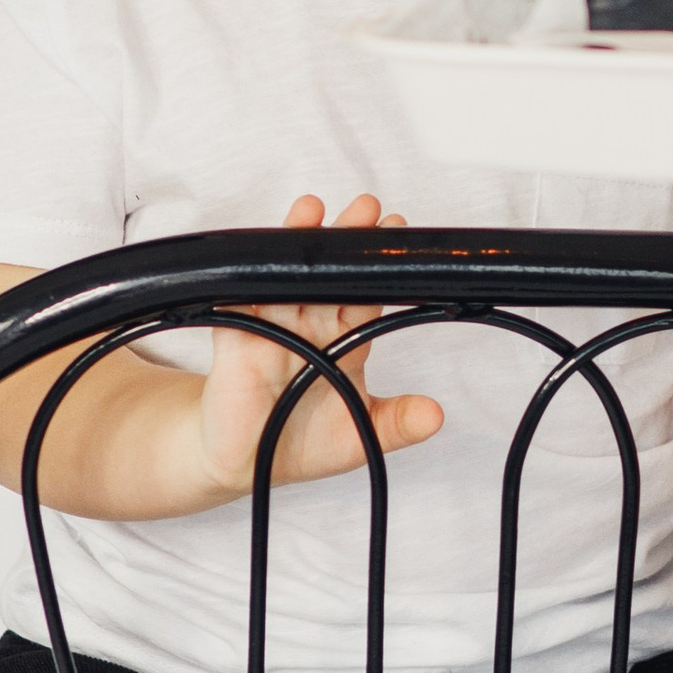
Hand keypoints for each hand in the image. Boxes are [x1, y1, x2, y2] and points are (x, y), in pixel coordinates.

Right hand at [193, 192, 444, 495]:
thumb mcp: (360, 436)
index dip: (382, 270)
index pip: (366, 296)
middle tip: (367, 209)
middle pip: (328, 275)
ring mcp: (271, 329)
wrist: (244, 464)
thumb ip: (397, 423)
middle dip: (346, 240)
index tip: (398, 234)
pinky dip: (248, 285)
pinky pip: (239, 307)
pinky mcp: (235, 341)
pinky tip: (258, 260)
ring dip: (298, 244)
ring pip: (286, 279)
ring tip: (312, 211)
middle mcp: (309, 326)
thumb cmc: (300, 443)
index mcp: (343, 341)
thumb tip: (436, 416)